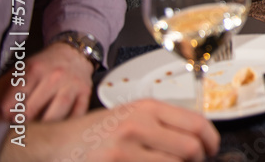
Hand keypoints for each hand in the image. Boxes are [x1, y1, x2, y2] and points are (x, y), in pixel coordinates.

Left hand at [0, 42, 92, 122]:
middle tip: (20, 124)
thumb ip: (7, 88)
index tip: (6, 116)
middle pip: (32, 110)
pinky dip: (66, 123)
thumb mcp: (23, 69)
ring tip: (37, 128)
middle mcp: (55, 76)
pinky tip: (58, 126)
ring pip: (56, 113)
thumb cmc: (45, 65)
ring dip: (43, 126)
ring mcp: (72, 85)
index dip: (6, 113)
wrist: (74, 53)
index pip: (14, 100)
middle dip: (22, 122)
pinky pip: (76, 114)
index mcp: (35, 69)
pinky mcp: (85, 93)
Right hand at [0, 99, 219, 161]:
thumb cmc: (92, 133)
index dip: (211, 141)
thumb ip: (162, 124)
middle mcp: (138, 125)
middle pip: (189, 148)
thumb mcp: (130, 117)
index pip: (196, 122)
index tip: (212, 150)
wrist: (52, 146)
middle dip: (196, 161)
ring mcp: (124, 149)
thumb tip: (197, 139)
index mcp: (146, 108)